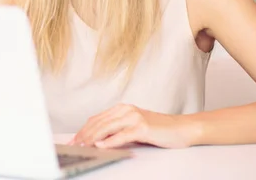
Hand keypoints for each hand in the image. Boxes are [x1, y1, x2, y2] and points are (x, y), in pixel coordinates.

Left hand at [69, 104, 199, 148]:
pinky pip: (122, 135)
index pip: (97, 119)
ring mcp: (134, 117)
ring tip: (82, 146)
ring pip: (107, 128)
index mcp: (122, 109)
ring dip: (92, 138)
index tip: (73, 140)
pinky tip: (101, 146)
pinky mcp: (142, 127)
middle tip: (73, 145)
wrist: (181, 128)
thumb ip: (117, 130)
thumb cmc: (158, 130)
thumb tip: (97, 141)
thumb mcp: (134, 128)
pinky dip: (110, 141)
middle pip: (99, 123)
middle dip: (84, 135)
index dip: (83, 130)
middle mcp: (126, 110)